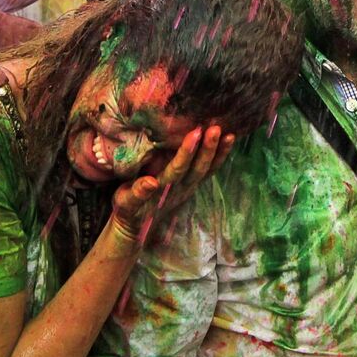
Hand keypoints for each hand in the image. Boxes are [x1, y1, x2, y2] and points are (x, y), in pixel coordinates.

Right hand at [110, 125, 233, 243]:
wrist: (138, 227)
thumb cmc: (128, 209)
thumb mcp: (125, 201)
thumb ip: (137, 193)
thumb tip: (150, 182)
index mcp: (163, 187)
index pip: (178, 168)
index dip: (187, 152)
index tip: (195, 134)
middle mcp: (180, 187)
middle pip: (198, 168)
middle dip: (208, 149)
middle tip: (216, 128)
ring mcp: (189, 186)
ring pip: (207, 170)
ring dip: (218, 153)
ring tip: (230, 135)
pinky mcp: (192, 185)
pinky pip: (209, 171)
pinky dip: (219, 158)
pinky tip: (228, 142)